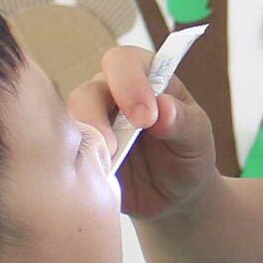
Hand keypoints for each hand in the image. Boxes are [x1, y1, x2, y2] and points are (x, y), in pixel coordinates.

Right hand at [66, 45, 217, 219]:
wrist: (175, 200)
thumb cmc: (188, 157)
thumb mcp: (197, 139)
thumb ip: (183, 122)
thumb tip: (164, 107)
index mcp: (144, 78)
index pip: (124, 62)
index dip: (128, 83)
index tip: (146, 118)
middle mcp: (111, 96)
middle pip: (88, 92)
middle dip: (96, 116)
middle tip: (114, 146)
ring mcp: (92, 125)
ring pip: (70, 122)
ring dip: (85, 142)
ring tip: (107, 165)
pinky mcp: (80, 153)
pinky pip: (65, 152)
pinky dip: (76, 163)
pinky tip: (96, 176)